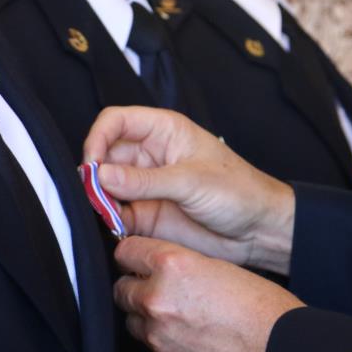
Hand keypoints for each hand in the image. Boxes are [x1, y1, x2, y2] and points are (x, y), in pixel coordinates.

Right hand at [84, 106, 295, 273]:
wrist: (259, 230)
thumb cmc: (239, 191)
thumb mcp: (192, 182)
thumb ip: (146, 181)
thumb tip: (101, 176)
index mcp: (164, 131)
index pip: (116, 121)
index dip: (98, 137)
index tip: (92, 163)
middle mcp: (149, 155)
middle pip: (105, 154)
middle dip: (94, 173)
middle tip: (94, 195)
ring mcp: (146, 185)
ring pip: (105, 186)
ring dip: (98, 199)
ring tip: (105, 214)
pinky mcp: (145, 214)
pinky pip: (115, 213)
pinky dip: (107, 220)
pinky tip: (114, 227)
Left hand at [112, 235, 301, 351]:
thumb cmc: (262, 308)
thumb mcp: (219, 267)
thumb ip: (182, 267)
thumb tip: (160, 270)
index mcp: (172, 266)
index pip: (126, 251)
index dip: (133, 254)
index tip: (137, 259)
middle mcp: (157, 299)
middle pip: (122, 289)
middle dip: (137, 288)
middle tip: (160, 290)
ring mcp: (157, 337)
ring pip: (134, 322)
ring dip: (149, 318)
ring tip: (182, 319)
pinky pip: (154, 350)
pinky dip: (167, 345)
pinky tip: (194, 343)